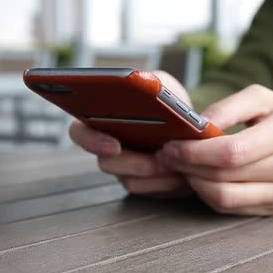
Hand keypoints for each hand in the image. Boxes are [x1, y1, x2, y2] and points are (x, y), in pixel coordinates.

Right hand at [69, 71, 191, 196]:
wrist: (193, 127)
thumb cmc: (170, 103)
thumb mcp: (162, 84)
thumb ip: (152, 82)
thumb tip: (147, 86)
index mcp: (102, 120)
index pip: (79, 132)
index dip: (91, 141)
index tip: (114, 145)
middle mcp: (109, 147)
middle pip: (106, 163)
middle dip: (134, 163)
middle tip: (158, 157)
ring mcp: (125, 169)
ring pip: (129, 180)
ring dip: (154, 173)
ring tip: (175, 164)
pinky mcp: (145, 184)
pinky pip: (149, 190)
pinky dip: (166, 183)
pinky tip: (182, 174)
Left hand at [156, 85, 272, 215]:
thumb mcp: (263, 99)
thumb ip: (228, 107)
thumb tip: (195, 127)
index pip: (233, 152)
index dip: (195, 152)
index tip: (172, 146)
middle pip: (226, 177)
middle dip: (189, 167)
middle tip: (169, 156)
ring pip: (226, 199)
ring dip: (195, 184)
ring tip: (183, 168)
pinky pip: (233, 209)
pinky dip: (209, 195)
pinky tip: (201, 180)